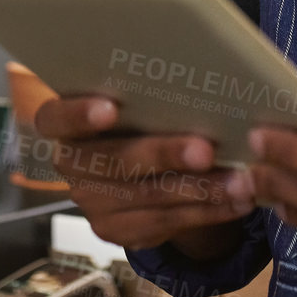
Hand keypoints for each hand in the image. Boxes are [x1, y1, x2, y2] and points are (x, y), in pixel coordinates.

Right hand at [33, 92, 255, 253]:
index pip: (56, 117)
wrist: (131, 165)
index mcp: (63, 124)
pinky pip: (165, 224)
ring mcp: (91, 202)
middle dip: (164, 155)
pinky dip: (207, 212)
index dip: (79, 114)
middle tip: (205, 149)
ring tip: (240, 181)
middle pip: (115, 162)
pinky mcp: (116, 231)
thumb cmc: (136, 116)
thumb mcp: (133, 99)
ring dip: (200, 190)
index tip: (110, 108)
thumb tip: (198, 65)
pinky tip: (236, 201)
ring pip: (149, 198)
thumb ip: (145, 92)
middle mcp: (71, 165)